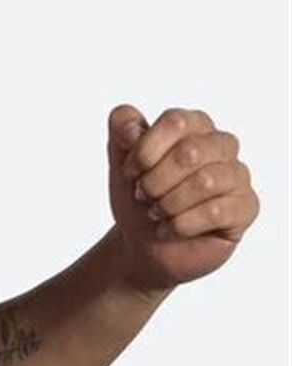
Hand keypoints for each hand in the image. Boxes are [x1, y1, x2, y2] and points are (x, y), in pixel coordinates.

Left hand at [107, 104, 259, 296]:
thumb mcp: (120, 160)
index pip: (176, 121)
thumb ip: (121, 129)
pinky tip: (170, 229)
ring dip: (167, 204)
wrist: (142, 244)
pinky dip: (181, 225)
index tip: (130, 172)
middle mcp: (222, 145)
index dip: (144, 151)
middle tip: (143, 196)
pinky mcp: (246, 207)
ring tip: (156, 213)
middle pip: (190, 152)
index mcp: (194, 125)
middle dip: (154, 182)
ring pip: (206, 182)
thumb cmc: (138, 198)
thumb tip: (128, 127)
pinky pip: (216, 211)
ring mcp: (238, 176)